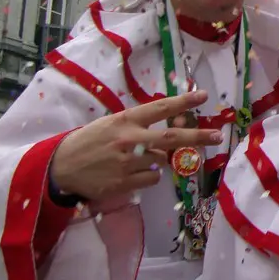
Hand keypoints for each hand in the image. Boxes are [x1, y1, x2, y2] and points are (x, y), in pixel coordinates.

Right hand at [50, 90, 221, 201]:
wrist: (60, 167)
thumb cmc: (90, 141)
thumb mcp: (112, 124)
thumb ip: (140, 125)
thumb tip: (171, 127)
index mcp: (125, 120)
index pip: (160, 108)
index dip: (183, 102)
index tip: (203, 96)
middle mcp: (129, 140)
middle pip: (171, 137)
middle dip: (197, 136)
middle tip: (217, 135)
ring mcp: (128, 163)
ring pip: (162, 161)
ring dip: (160, 159)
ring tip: (137, 157)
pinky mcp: (125, 183)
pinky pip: (152, 178)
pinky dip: (149, 175)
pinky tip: (131, 172)